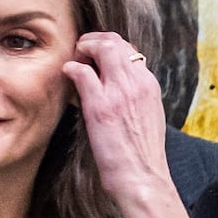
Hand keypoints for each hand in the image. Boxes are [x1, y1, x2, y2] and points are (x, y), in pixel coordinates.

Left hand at [58, 31, 175, 203]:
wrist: (143, 178)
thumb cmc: (143, 154)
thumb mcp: (148, 116)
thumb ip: (136, 96)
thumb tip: (119, 86)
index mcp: (149, 85)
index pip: (130, 50)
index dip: (110, 46)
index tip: (97, 53)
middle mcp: (137, 83)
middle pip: (116, 42)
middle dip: (95, 39)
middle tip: (82, 49)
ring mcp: (119, 92)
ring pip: (102, 49)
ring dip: (84, 48)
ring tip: (75, 57)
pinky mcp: (100, 106)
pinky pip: (82, 73)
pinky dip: (72, 68)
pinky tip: (68, 74)